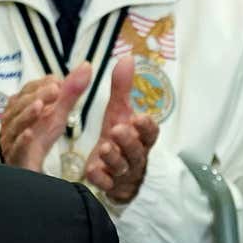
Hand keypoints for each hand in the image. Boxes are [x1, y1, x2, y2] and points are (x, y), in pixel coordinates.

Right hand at [0, 64, 91, 169]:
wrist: (28, 168)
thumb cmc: (38, 138)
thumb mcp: (58, 113)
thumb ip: (70, 92)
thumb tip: (86, 66)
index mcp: (21, 108)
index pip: (27, 91)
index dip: (41, 86)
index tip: (57, 81)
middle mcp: (13, 122)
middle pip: (20, 106)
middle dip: (37, 96)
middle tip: (55, 89)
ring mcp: (11, 140)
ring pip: (15, 125)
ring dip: (27, 114)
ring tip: (40, 106)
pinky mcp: (15, 158)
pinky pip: (16, 149)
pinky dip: (21, 141)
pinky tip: (29, 134)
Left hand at [83, 57, 159, 203]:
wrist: (116, 173)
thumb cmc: (119, 138)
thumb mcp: (119, 113)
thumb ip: (122, 89)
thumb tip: (126, 57)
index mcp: (141, 138)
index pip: (150, 133)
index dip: (146, 127)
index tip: (139, 117)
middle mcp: (135, 156)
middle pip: (136, 150)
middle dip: (128, 140)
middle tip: (118, 129)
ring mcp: (122, 173)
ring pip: (121, 167)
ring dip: (113, 158)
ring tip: (104, 147)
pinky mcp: (109, 185)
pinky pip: (105, 184)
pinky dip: (100, 178)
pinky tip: (91, 171)